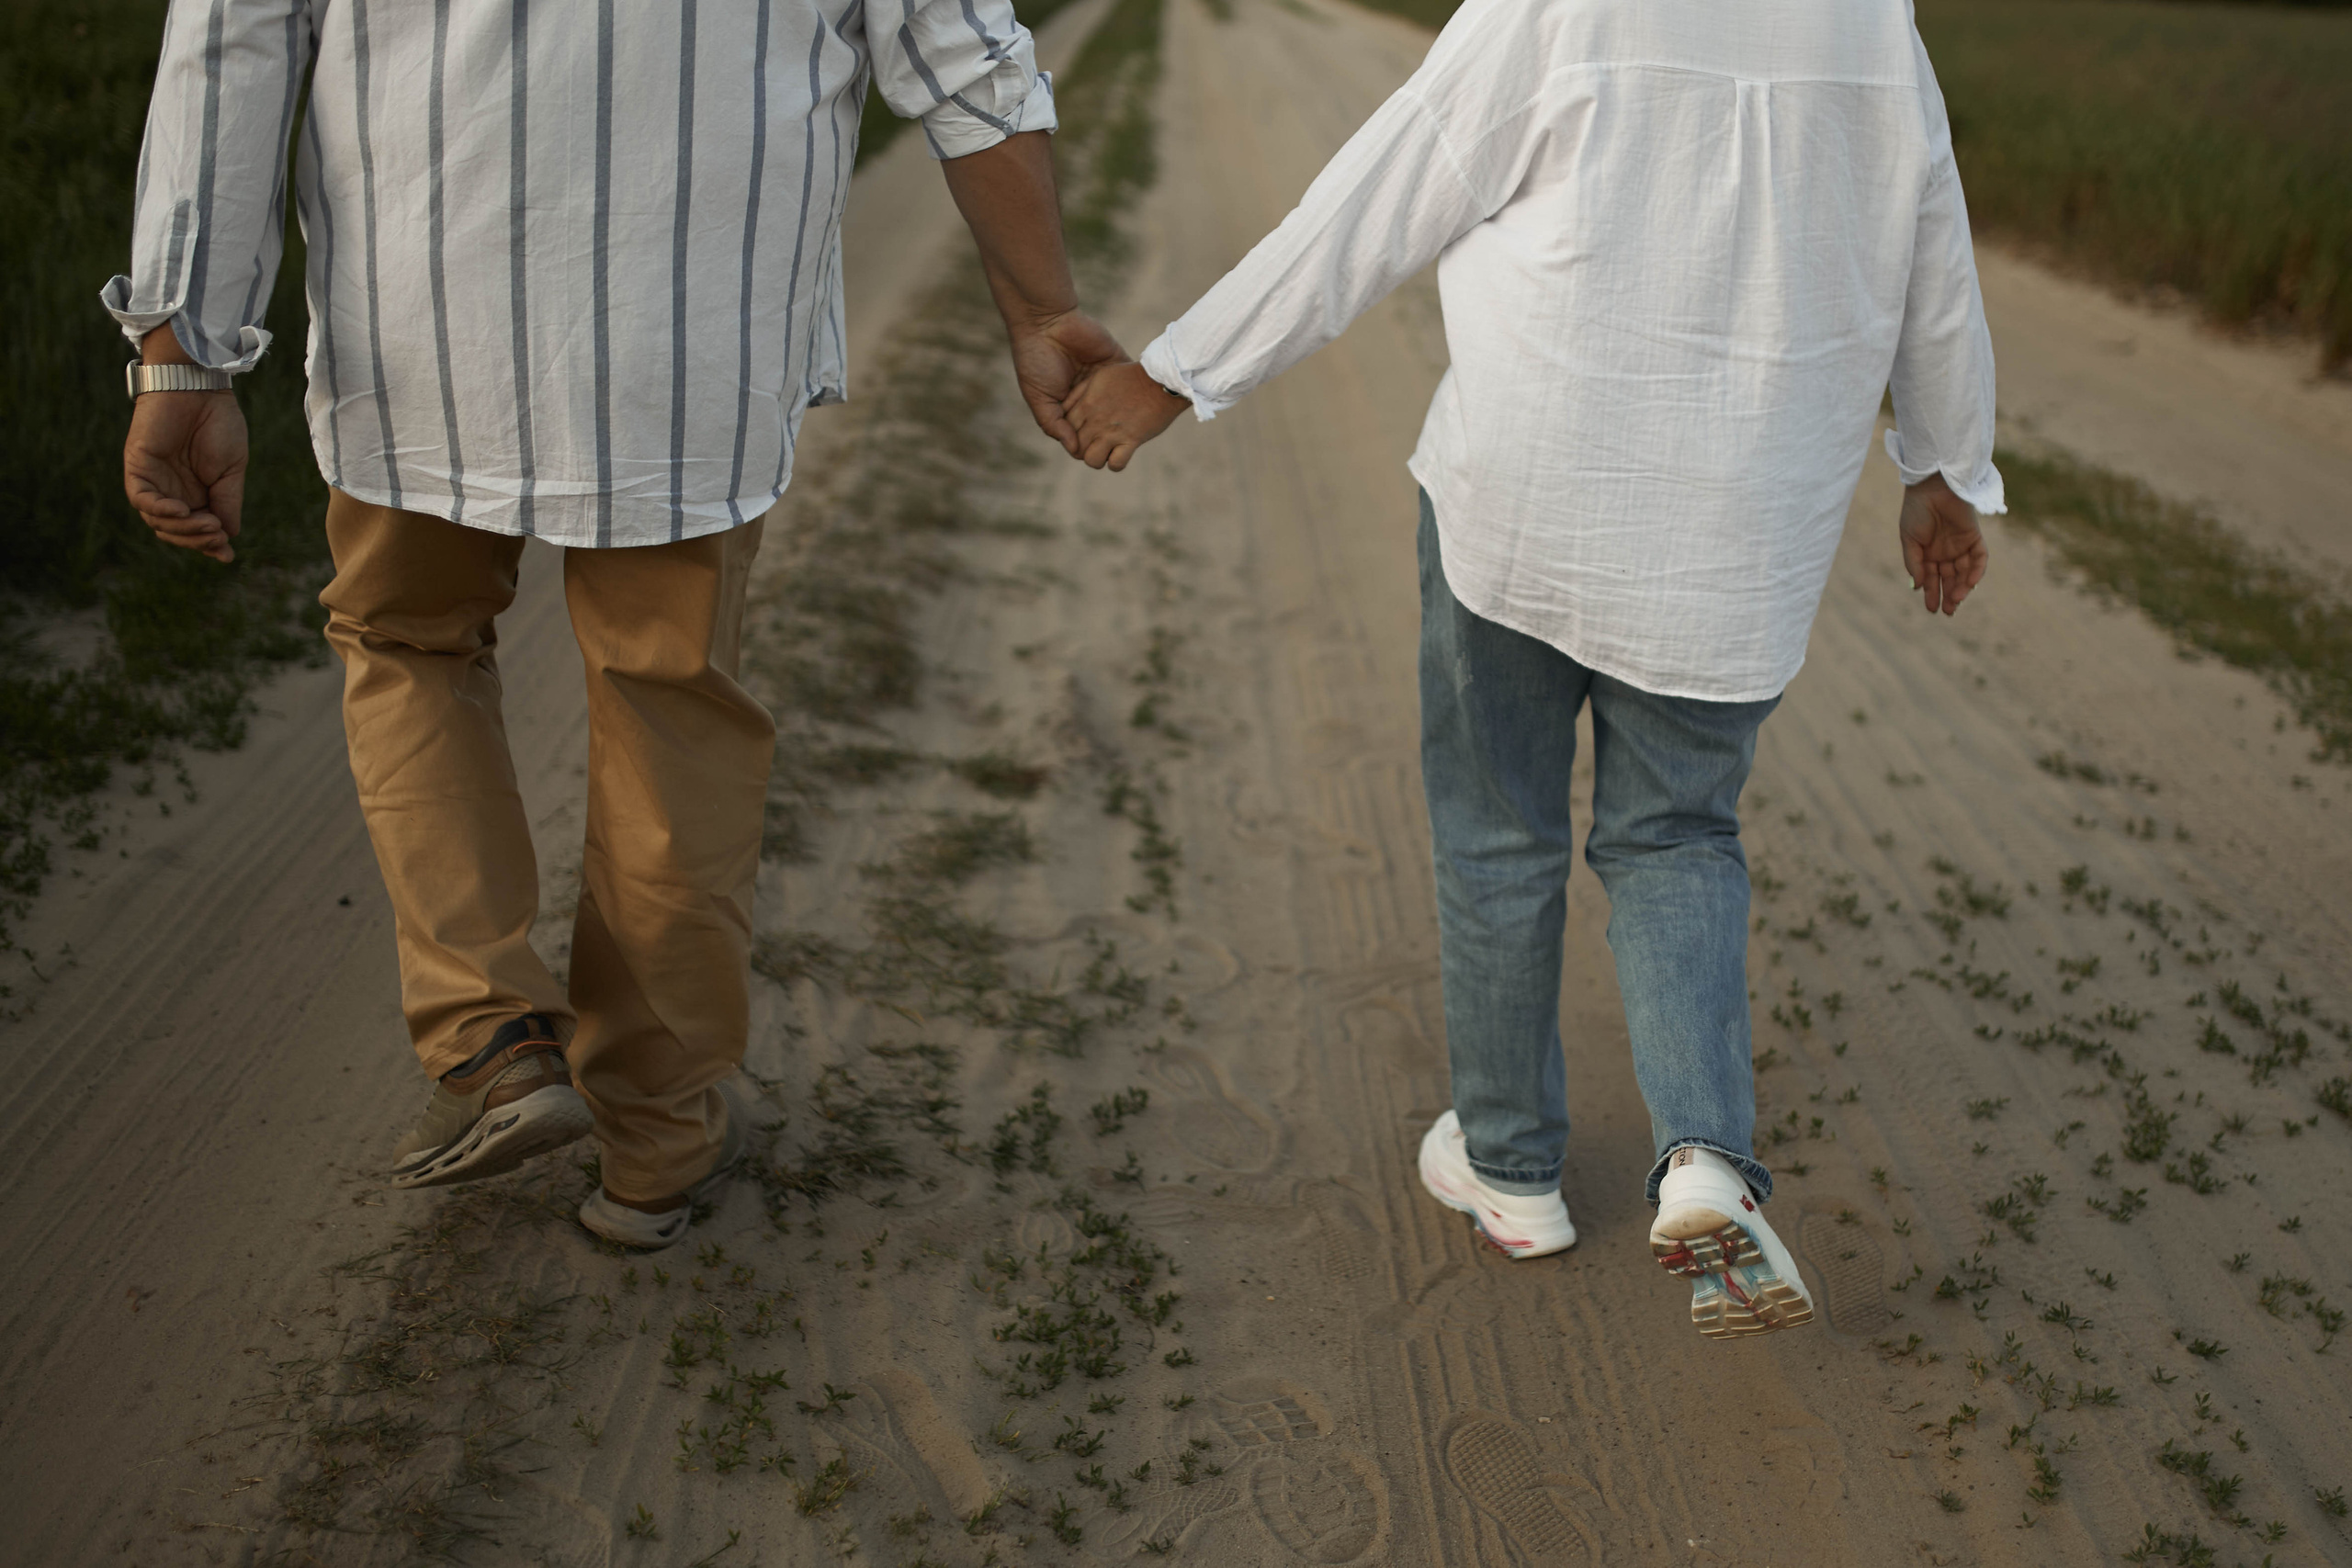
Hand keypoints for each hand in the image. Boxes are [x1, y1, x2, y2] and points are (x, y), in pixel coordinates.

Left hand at [123, 326, 245, 562]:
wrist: (199, 388)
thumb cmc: (219, 423)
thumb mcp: (231, 470)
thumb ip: (227, 502)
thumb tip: (228, 535)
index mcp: (196, 492)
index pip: (196, 528)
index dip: (209, 545)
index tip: (227, 554)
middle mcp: (172, 490)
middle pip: (176, 530)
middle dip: (197, 539)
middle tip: (217, 536)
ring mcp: (153, 480)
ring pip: (158, 520)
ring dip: (183, 528)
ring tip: (207, 524)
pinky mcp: (137, 467)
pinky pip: (142, 500)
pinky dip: (161, 511)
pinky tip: (183, 511)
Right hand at [1006, 307, 1130, 457]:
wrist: (1048, 322)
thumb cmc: (1037, 361)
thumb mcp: (1039, 398)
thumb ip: (1054, 425)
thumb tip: (1074, 450)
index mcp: (1067, 405)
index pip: (1081, 433)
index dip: (1087, 444)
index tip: (1093, 454)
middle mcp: (1087, 396)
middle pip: (1104, 423)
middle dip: (1109, 434)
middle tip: (1115, 446)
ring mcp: (1104, 381)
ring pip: (1121, 405)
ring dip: (1129, 417)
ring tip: (1134, 431)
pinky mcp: (1116, 364)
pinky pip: (1132, 380)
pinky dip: (1140, 391)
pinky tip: (1146, 405)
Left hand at [1064, 361, 1188, 470]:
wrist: (1161, 380)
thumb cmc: (1132, 376)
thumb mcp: (1101, 376)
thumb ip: (1083, 392)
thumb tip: (1070, 404)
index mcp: (1087, 404)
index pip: (1065, 428)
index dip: (1071, 434)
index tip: (1083, 432)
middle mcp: (1096, 420)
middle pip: (1075, 448)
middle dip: (1083, 450)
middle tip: (1095, 444)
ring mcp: (1113, 432)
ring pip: (1091, 460)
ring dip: (1098, 458)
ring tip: (1107, 451)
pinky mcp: (1131, 440)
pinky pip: (1115, 464)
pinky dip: (1116, 463)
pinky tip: (1121, 453)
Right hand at [1897, 473, 1985, 614]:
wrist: (1932, 487)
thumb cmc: (1916, 511)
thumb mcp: (1909, 540)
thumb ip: (1914, 563)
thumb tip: (1918, 586)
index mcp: (1927, 553)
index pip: (1932, 578)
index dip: (1932, 594)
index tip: (1931, 609)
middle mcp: (1945, 552)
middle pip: (1950, 579)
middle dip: (1949, 596)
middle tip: (1948, 611)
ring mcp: (1961, 545)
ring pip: (1965, 572)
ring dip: (1962, 588)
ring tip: (1956, 601)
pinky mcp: (1974, 537)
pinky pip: (1979, 558)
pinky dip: (1976, 572)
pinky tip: (1969, 584)